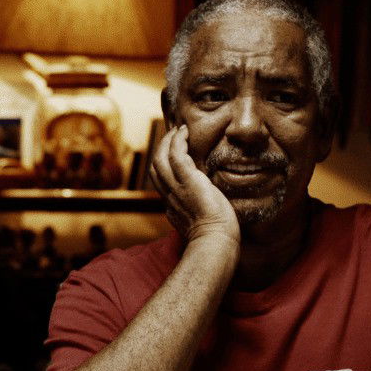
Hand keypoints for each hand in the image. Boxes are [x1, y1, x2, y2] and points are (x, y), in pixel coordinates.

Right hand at [148, 125, 238, 244]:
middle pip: (155, 167)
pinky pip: (176, 154)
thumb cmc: (215, 237)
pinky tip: (185, 132)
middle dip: (162, 148)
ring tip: (179, 130)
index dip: (163, 164)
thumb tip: (207, 205)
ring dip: (168, 141)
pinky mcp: (187, 180)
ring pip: (160, 158)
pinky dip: (178, 141)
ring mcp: (176, 187)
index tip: (172, 153)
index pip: (161, 181)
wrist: (215, 240)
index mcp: (172, 206)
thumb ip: (198, 212)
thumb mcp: (199, 224)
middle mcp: (169, 195)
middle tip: (173, 136)